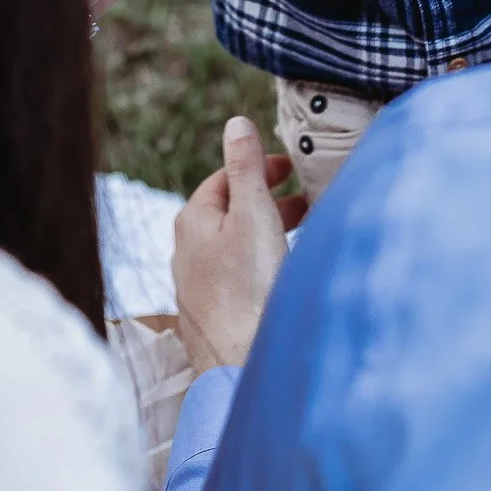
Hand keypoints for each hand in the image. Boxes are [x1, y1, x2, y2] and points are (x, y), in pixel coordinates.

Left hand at [173, 116, 305, 373]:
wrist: (240, 366)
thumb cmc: (249, 290)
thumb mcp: (253, 216)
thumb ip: (246, 168)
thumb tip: (236, 123)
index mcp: (192, 221)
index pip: (224, 178)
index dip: (258, 166)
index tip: (290, 167)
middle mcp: (186, 251)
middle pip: (229, 211)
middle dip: (267, 199)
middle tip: (304, 199)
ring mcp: (198, 285)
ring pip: (235, 244)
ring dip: (267, 231)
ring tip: (301, 234)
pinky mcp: (214, 313)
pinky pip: (238, 273)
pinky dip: (262, 260)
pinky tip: (282, 273)